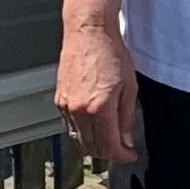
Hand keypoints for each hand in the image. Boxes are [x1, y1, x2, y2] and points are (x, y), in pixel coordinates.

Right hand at [57, 23, 141, 165]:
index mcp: (99, 108)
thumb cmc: (111, 53)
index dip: (122, 155)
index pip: (109, 145)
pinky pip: (70, 126)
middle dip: (108, 154)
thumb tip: (126, 140)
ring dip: (94, 145)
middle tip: (121, 150)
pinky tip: (93, 128)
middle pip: (92, 147)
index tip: (130, 155)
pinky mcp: (60, 100)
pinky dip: (82, 132)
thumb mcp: (130, 87)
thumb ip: (127, 117)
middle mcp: (79, 110)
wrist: (88, 32)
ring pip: (78, 139)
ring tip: (109, 141)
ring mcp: (67, 106)